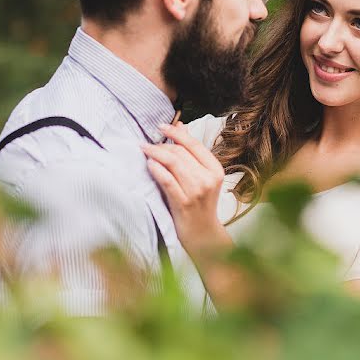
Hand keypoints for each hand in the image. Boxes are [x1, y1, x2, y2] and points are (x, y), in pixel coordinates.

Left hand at [141, 122, 228, 255]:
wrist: (203, 234)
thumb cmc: (199, 203)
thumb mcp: (202, 177)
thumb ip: (192, 153)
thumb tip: (181, 126)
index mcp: (215, 169)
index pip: (194, 144)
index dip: (176, 133)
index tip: (161, 126)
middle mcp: (208, 179)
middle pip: (181, 153)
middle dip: (162, 145)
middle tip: (148, 144)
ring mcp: (196, 191)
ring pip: (173, 163)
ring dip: (156, 153)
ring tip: (144, 150)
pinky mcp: (183, 203)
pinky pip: (167, 180)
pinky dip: (156, 169)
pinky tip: (149, 164)